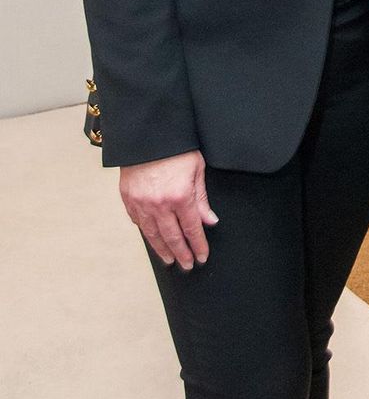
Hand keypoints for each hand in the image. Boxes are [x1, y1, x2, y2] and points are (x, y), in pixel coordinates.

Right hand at [119, 150, 218, 269]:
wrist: (146, 134)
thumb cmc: (175, 148)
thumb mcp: (196, 169)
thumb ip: (201, 198)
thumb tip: (209, 221)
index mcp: (180, 196)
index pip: (192, 229)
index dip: (198, 245)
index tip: (202, 256)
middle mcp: (159, 204)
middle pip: (172, 237)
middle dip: (182, 253)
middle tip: (188, 265)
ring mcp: (141, 203)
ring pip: (153, 234)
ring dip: (162, 249)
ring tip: (170, 259)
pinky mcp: (128, 199)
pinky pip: (138, 222)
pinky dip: (146, 232)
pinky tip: (152, 238)